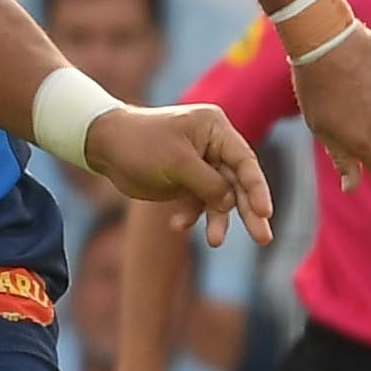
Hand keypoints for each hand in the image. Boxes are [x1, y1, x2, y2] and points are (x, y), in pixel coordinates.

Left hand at [81, 97, 272, 245]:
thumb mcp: (177, 163)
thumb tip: (230, 202)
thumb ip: (208, 183)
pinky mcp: (186, 181)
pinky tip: (177, 224)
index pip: (245, 161)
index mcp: (215, 129)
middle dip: (249, 210)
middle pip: (238, 182)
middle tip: (264, 238)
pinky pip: (198, 203)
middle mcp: (213, 145)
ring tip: (214, 241)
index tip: (264, 212)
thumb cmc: (141, 145)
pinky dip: (191, 215)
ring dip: (218, 219)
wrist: (106, 146)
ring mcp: (201, 164)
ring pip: (220, 196)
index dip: (257, 188)